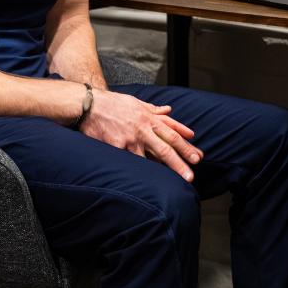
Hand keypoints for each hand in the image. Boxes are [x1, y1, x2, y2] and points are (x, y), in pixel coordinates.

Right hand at [80, 89, 201, 181]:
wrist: (89, 104)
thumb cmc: (113, 104)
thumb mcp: (137, 102)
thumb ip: (154, 109)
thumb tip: (169, 110)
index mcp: (149, 118)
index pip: (172, 132)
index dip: (186, 145)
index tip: (198, 156)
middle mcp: (143, 129)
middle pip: (166, 147)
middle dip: (180, 162)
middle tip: (191, 176)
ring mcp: (130, 139)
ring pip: (149, 158)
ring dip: (161, 172)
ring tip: (173, 185)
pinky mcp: (117, 146)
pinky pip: (130, 162)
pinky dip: (138, 171)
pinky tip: (146, 183)